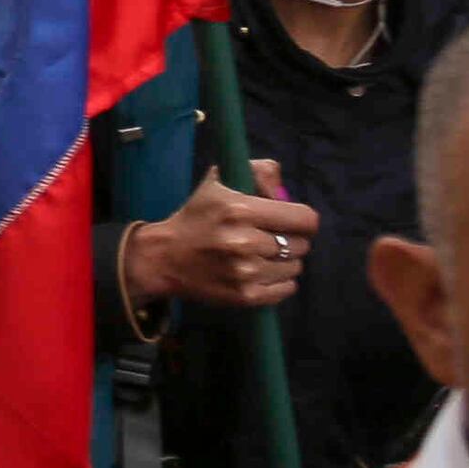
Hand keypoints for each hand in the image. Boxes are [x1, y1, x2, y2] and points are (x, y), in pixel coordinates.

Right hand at [127, 162, 312, 309]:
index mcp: (239, 209)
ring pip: (295, 267)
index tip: (292, 221)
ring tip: (262, 255)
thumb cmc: (196, 216)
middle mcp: (245, 241)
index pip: (304, 218)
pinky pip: (287, 289)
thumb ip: (259, 171)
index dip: (303, 220)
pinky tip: (261, 272)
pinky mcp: (245, 296)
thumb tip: (284, 189)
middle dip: (291, 239)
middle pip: (301, 244)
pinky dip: (280, 282)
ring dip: (285, 261)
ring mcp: (245, 272)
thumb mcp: (219, 180)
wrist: (164, 257)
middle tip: (270, 238)